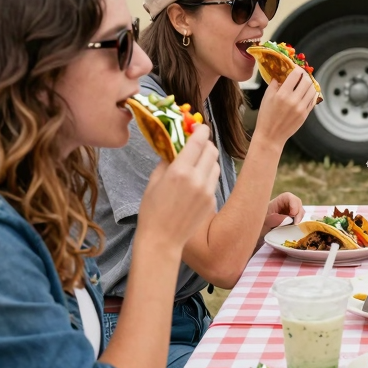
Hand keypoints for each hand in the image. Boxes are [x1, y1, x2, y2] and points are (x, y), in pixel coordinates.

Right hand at [137, 124, 219, 249]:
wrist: (162, 240)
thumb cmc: (152, 211)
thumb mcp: (153, 181)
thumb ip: (166, 161)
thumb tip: (175, 146)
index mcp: (179, 171)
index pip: (198, 141)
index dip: (200, 130)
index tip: (198, 127)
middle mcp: (197, 179)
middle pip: (212, 150)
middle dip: (205, 144)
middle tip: (197, 145)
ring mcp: (207, 190)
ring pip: (216, 164)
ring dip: (208, 160)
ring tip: (195, 165)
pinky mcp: (212, 200)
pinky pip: (214, 180)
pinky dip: (208, 175)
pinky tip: (196, 183)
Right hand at [255, 72, 317, 148]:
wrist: (271, 136)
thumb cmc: (266, 116)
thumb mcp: (266, 97)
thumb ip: (275, 83)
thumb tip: (282, 72)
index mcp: (282, 94)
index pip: (296, 75)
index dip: (297, 69)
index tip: (295, 68)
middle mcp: (294, 100)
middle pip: (307, 81)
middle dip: (304, 75)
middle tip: (300, 75)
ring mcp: (301, 108)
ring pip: (313, 89)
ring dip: (309, 84)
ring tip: (303, 83)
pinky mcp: (305, 114)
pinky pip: (313, 100)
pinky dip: (311, 93)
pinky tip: (305, 92)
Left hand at [264, 191, 304, 231]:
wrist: (258, 230)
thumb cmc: (260, 223)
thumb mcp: (264, 221)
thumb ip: (274, 219)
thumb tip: (288, 219)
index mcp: (278, 201)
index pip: (289, 197)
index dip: (293, 204)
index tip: (293, 214)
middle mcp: (285, 204)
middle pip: (297, 203)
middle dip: (298, 212)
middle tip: (295, 223)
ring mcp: (290, 211)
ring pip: (300, 211)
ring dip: (299, 218)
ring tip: (293, 226)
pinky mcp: (292, 218)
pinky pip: (299, 218)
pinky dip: (298, 222)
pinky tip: (293, 228)